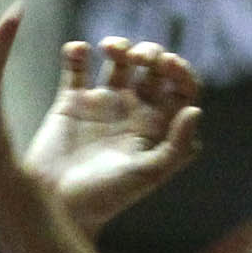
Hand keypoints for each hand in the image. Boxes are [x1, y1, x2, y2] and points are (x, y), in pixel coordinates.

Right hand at [25, 38, 200, 234]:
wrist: (56, 207)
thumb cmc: (104, 198)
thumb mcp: (146, 175)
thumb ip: (176, 146)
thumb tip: (195, 110)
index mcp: (155, 128)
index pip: (181, 89)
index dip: (181, 70)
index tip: (167, 65)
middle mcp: (131, 112)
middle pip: (153, 67)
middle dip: (151, 52)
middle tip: (140, 58)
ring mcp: (101, 105)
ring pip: (119, 60)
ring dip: (120, 45)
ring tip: (110, 49)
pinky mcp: (71, 102)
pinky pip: (76, 66)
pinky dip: (76, 51)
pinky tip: (78, 52)